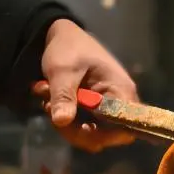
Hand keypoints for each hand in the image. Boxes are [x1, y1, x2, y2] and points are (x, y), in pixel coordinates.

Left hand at [34, 19, 138, 152]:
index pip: (126, 127)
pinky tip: (52, 103)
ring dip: (67, 126)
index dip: (106, 136)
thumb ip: (63, 95)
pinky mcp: (97, 112)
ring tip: (48, 101)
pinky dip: (67, 121)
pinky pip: (86, 127)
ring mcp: (109, 109)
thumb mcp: (62, 70)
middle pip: (109, 137)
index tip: (82, 128)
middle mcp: (120, 104)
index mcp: (121, 91)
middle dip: (78, 132)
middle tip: (53, 111)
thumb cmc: (69, 49)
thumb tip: (62, 121)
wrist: (62, 37)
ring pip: (93, 135)